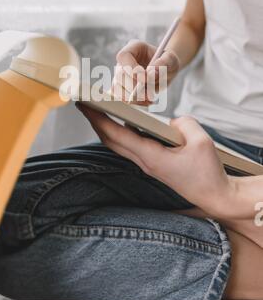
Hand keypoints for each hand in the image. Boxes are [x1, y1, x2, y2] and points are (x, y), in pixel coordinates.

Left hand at [77, 104, 233, 216]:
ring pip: (120, 145)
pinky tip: (125, 123)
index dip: (98, 118)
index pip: (117, 134)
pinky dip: (123, 133)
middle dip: (95, 121)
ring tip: (100, 109)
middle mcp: (144, 162)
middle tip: (84, 103)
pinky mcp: (154, 165)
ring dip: (107, 128)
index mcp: (151, 157)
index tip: (84, 104)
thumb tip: (170, 122)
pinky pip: (132, 147)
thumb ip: (183, 122)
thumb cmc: (208, 172)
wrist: (216, 197)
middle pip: (111, 141)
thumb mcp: (201, 140)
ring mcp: (148, 165)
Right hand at [112, 40, 179, 104]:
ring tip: (150, 99)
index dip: (131, 68)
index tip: (144, 80)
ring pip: (118, 87)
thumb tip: (152, 71)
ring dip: (133, 97)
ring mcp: (120, 74)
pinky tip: (146, 101)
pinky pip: (121, 97)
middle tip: (149, 94)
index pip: (124, 56)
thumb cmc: (168, 62)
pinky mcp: (122, 87)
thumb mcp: (171, 60)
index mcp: (134, 48)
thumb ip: (164, 63)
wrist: (166, 70)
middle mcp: (124, 61)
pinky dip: (134, 102)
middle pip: (119, 74)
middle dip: (134, 87)